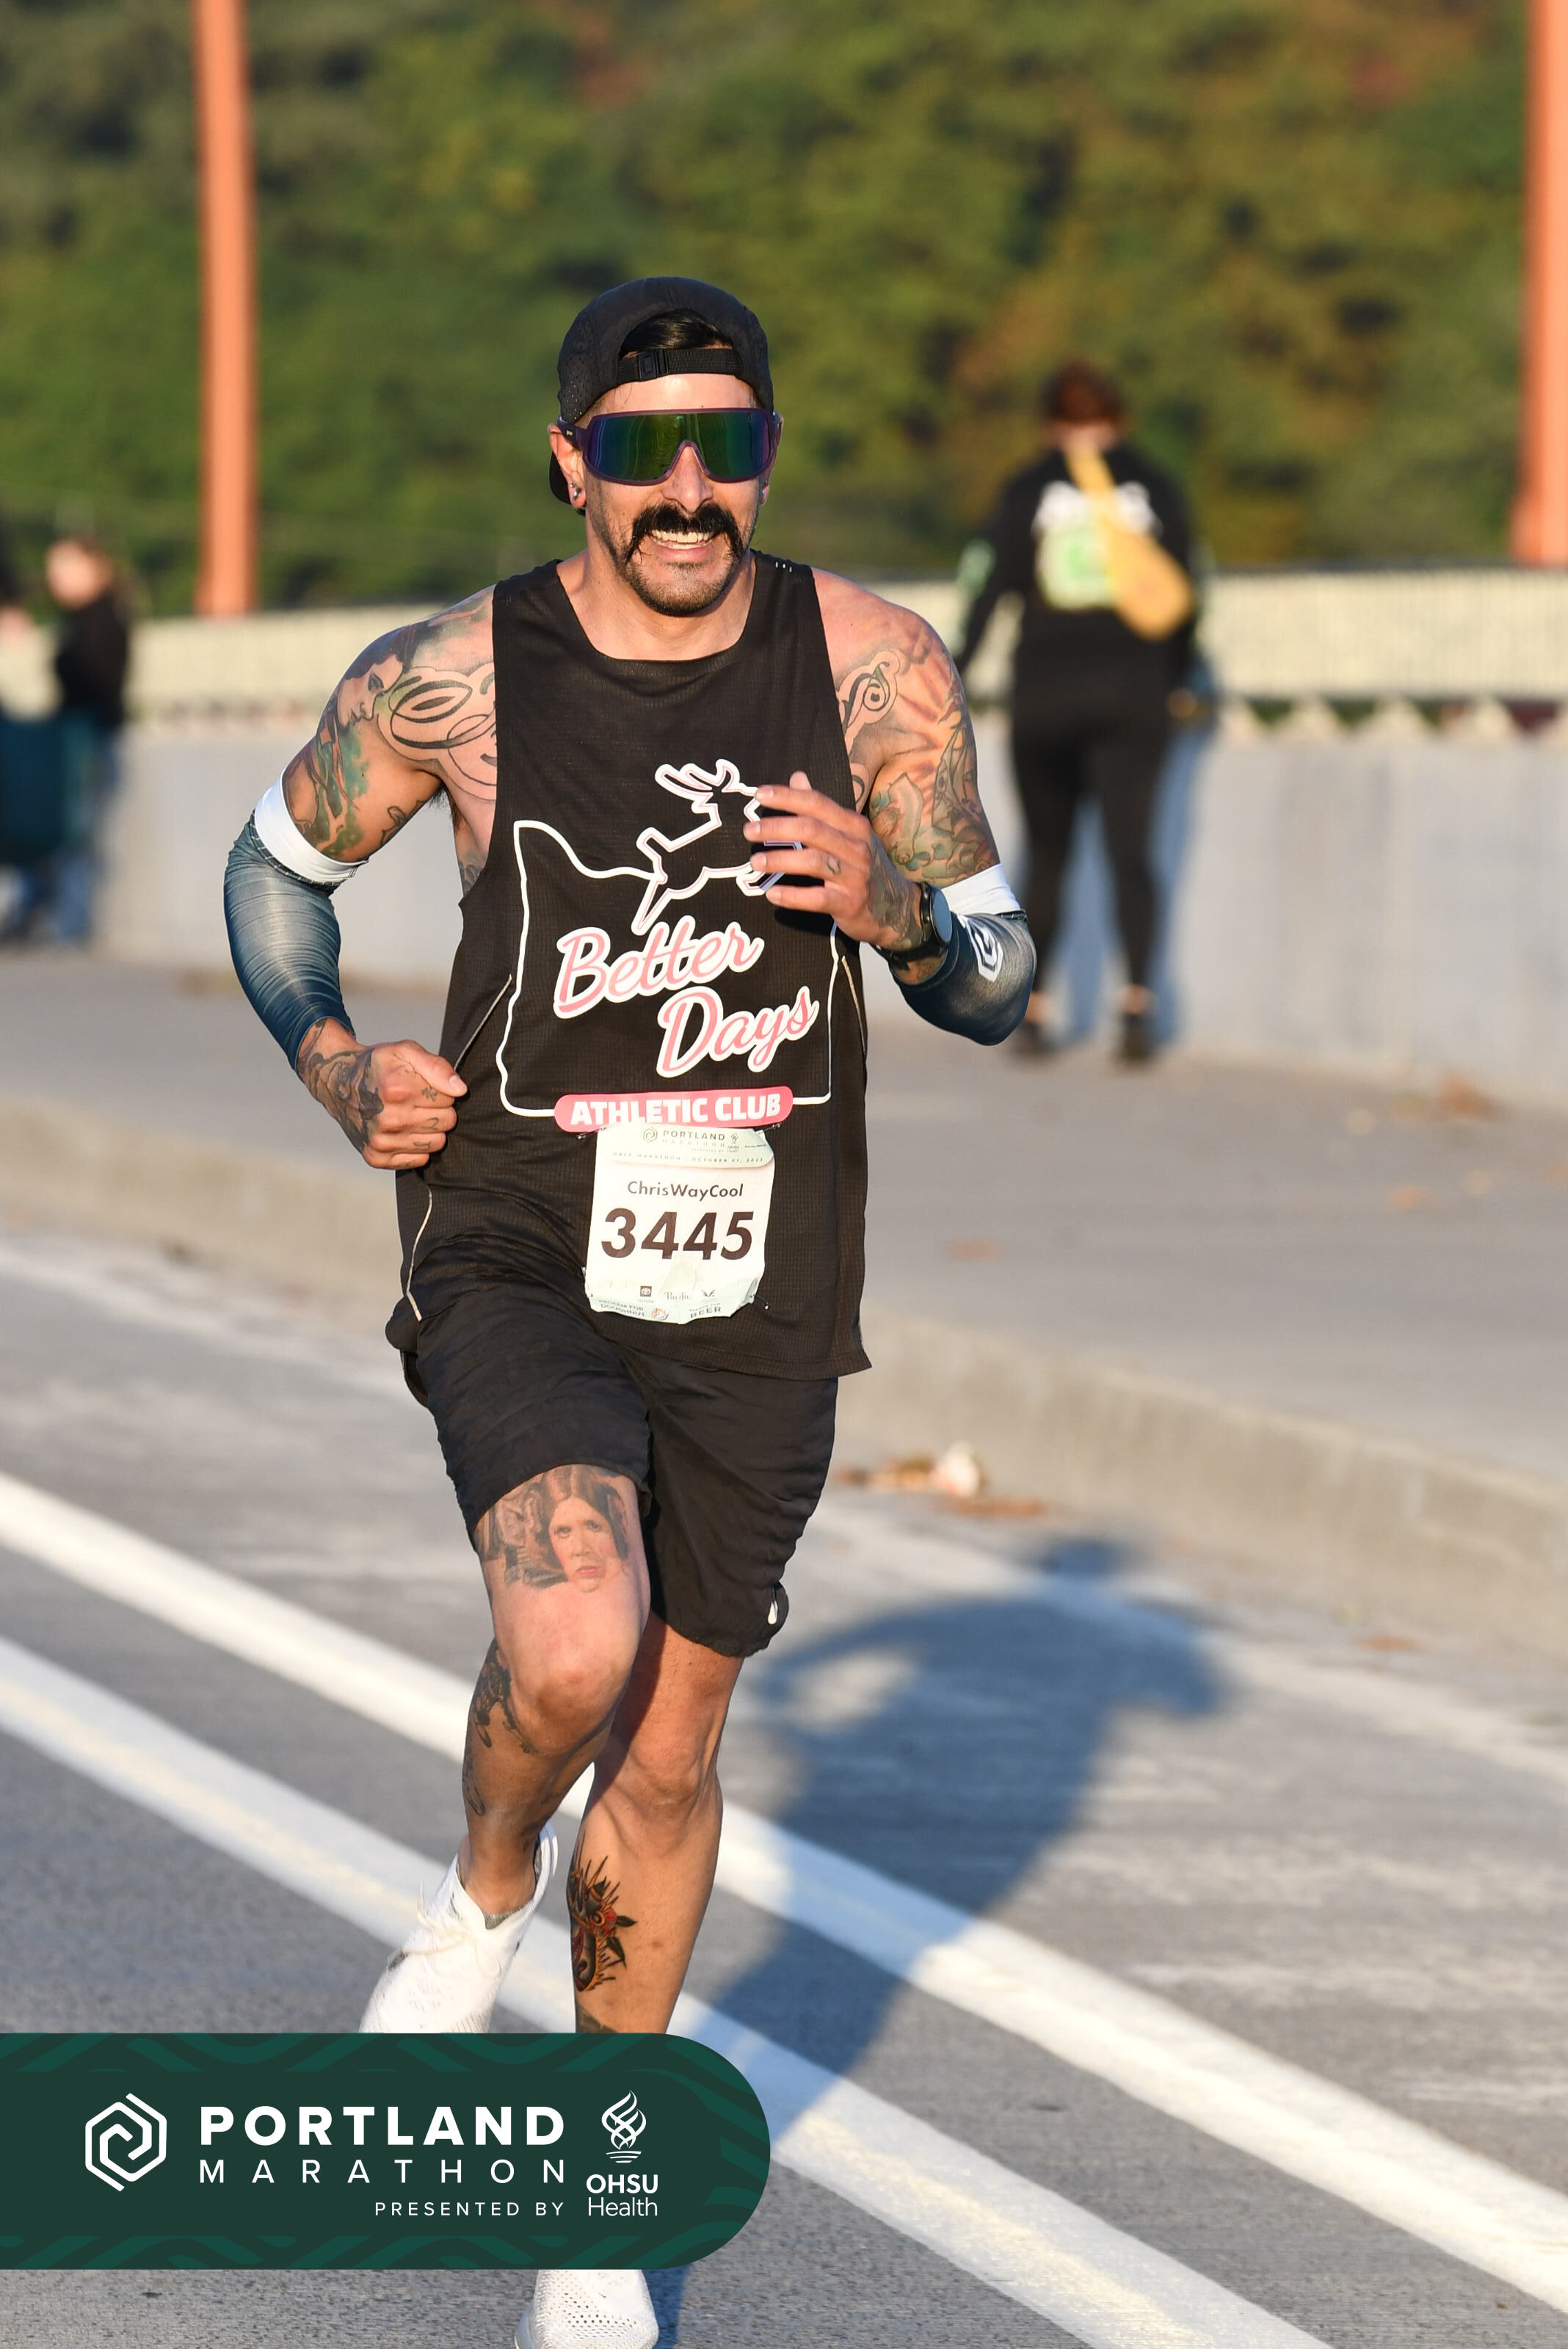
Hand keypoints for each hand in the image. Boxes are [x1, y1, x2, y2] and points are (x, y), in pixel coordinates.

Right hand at [297, 1018, 465, 1167]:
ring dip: (430, 1129)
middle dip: (439, 1110)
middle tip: (419, 1101)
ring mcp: (380, 1141)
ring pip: (436, 1143)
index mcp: (396, 1089)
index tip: (423, 1086)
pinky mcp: (375, 1157)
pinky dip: (417, 1147)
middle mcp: (388, 1118)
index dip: (440, 1091)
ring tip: (412, 1115)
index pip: (449, 1099)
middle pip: (446, 1122)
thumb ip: (437, 1067)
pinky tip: (404, 1131)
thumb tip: (460, 1090)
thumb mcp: (405, 1051)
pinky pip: (419, 1160)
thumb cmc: (377, 1066)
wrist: (337, 1083)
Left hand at [745, 772, 924, 955]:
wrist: (896, 908)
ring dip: (780, 860)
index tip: (759, 794)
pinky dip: (793, 896)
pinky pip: (818, 899)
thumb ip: (821, 808)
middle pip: (812, 830)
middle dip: (777, 828)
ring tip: (755, 862)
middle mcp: (857, 847)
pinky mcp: (851, 904)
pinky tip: (772, 894)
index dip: (788, 797)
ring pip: (813, 862)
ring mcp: (856, 876)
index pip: (818, 803)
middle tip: (749, 831)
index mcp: (854, 826)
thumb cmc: (863, 866)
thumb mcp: (848, 834)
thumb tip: (797, 776)